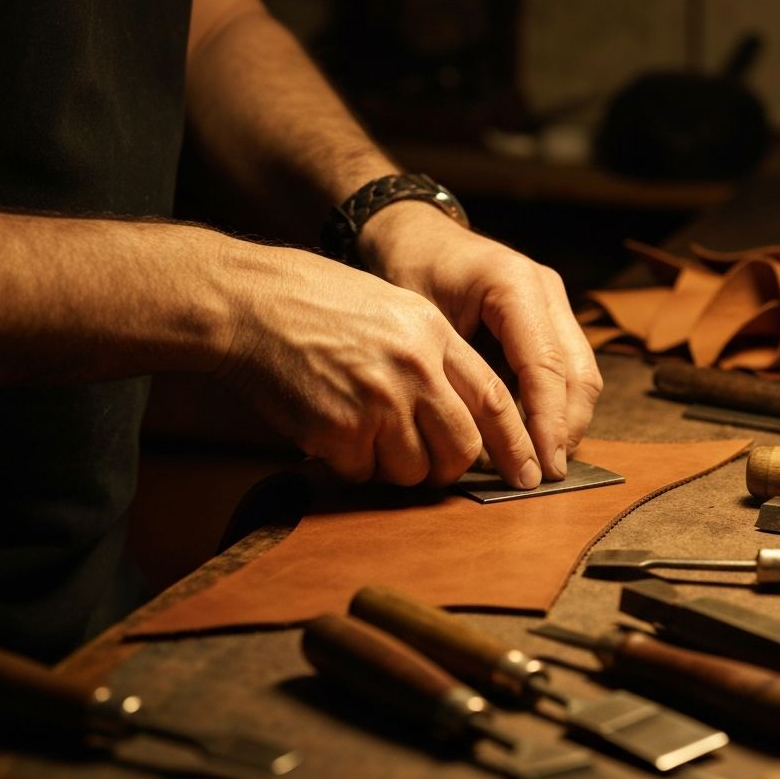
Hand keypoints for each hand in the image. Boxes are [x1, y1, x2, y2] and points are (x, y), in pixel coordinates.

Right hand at [215, 245, 541, 487]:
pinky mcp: (336, 431)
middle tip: (430, 462)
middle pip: (461, 448)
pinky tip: (332, 431)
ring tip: (366, 433)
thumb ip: (436, 354)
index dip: (516, 444)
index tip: (529, 474)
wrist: (250, 305)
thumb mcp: (393, 307)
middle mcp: (412, 369)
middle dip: (450, 467)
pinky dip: (351, 465)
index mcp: (432, 334)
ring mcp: (375, 401)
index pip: (493, 400)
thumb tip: (468, 411)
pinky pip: (362, 474)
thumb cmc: (317, 304)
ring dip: (395, 466)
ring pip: (413, 470)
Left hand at [358, 202, 603, 479]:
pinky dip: (557, 407)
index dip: (547, 423)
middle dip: (566, 429)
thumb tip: (478, 448)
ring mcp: (554, 303)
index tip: (542, 467)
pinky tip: (537, 439)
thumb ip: (455, 378)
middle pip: (577, 373)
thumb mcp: (423, 323)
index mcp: (515, 284)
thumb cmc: (411, 275)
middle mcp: (545, 291)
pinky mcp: (550, 320)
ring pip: (581, 374)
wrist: (417, 238)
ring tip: (544, 464)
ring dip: (567, 422)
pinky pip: (567, 370)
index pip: (545, 366)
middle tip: (546, 475)